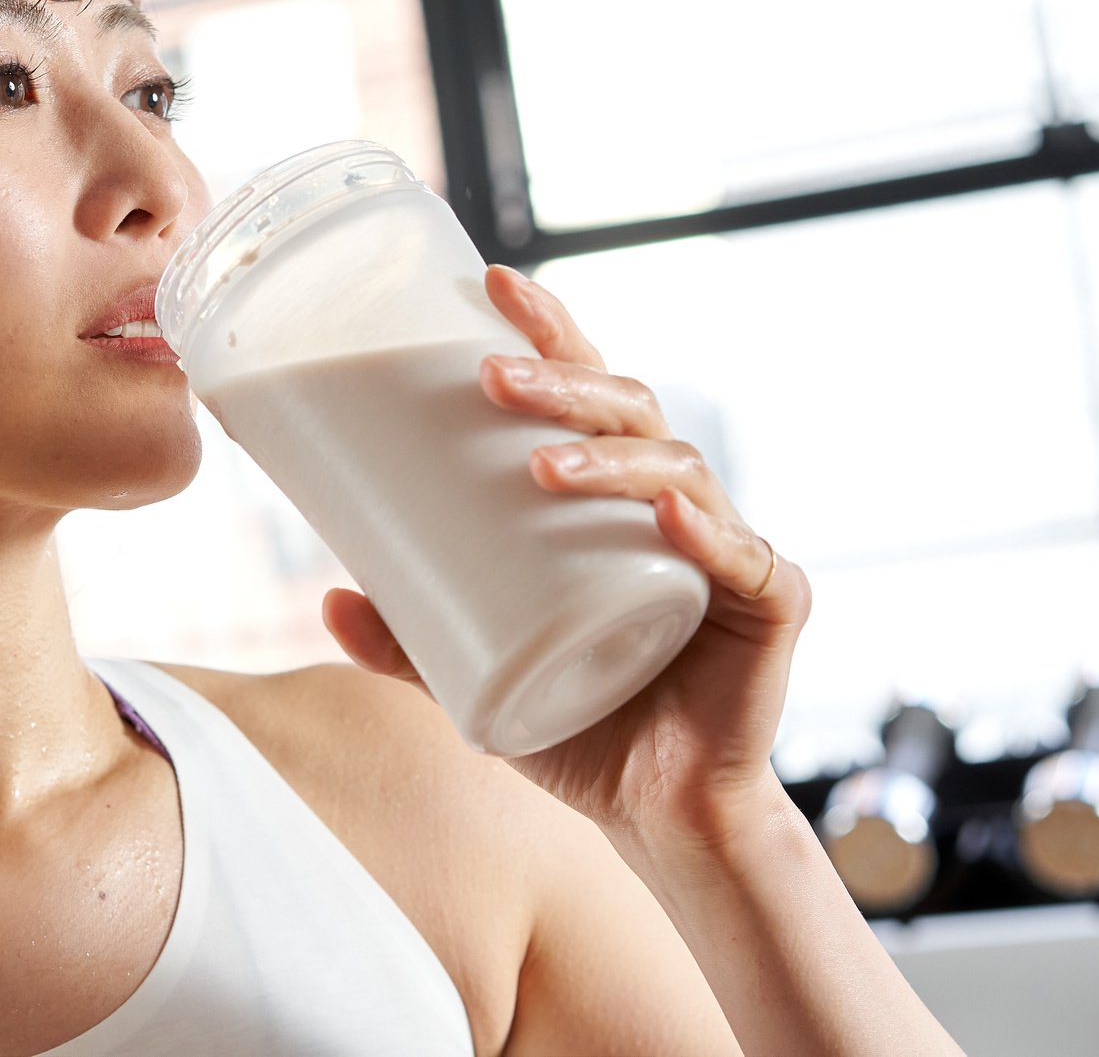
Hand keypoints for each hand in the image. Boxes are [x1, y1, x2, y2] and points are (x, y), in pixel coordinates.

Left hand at [320, 264, 811, 847]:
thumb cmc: (582, 726)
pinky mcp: (771, 607)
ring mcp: (728, 550)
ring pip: (678, 470)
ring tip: (537, 465)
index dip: (551, 330)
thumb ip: (409, 641)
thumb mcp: (476, 677)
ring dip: (608, 456)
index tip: (491, 282)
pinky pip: (744, 558)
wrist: (661, 817)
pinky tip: (665, 511)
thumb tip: (327, 597)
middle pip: (630, 409)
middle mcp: (677, 505)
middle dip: (562, 379)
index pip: (588, 390)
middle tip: (488, 374)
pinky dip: (706, 532)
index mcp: (616, 498)